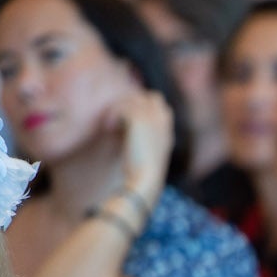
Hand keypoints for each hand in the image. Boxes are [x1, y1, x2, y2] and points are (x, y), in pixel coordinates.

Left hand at [104, 89, 172, 207]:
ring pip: (133, 101)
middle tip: (120, 117)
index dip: (144, 109)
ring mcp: (152, 118)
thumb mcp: (147, 157)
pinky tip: (108, 128)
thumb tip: (126, 131)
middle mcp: (164, 121)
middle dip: (135, 104)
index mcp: (168, 130)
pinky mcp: (138, 119)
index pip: (161, 106)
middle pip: (151, 97)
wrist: (146, 179)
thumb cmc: (144, 175)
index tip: (129, 121)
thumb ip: (144, 141)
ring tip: (110, 124)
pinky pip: (122, 107)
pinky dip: (113, 116)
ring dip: (120, 110)